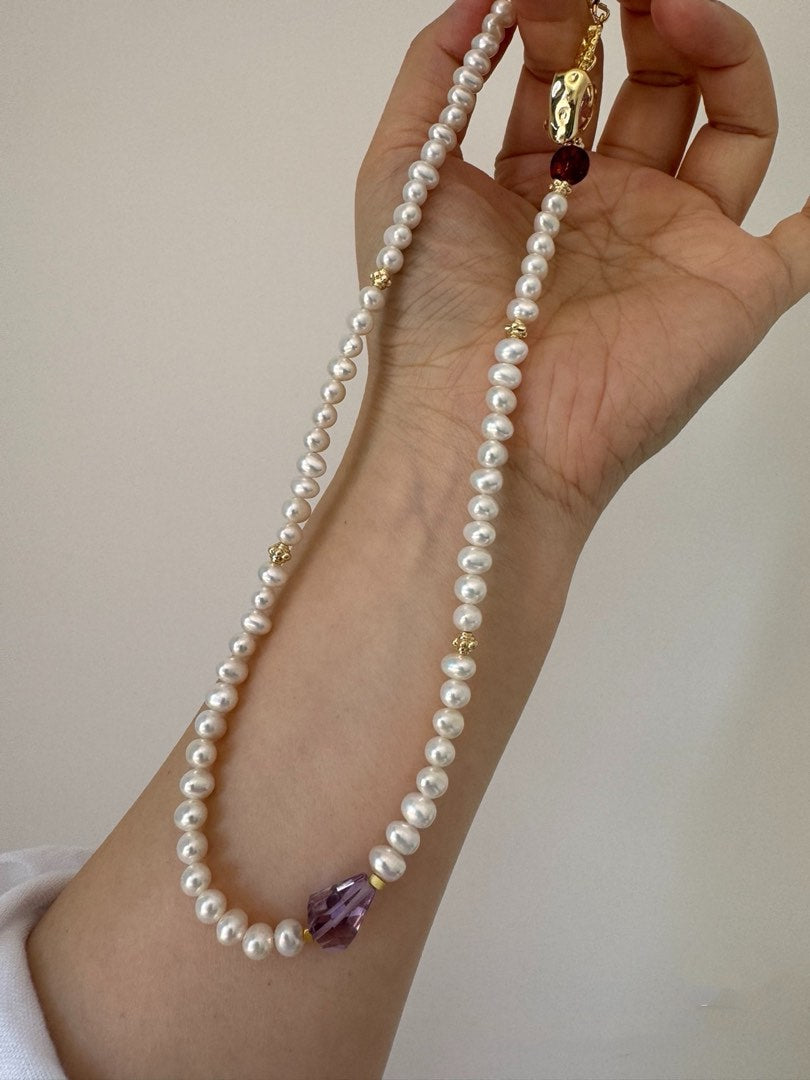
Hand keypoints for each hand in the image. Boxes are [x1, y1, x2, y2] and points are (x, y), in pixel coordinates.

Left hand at [354, 0, 808, 537]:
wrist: (479, 419)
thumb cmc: (431, 310)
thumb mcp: (401, 170)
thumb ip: (434, 73)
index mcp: (534, 192)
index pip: (565, 79)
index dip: (558, 15)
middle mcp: (609, 214)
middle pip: (654, 87)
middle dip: (642, 17)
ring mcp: (676, 247)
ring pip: (731, 124)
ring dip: (717, 50)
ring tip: (678, 4)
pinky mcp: (735, 289)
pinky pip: (804, 244)